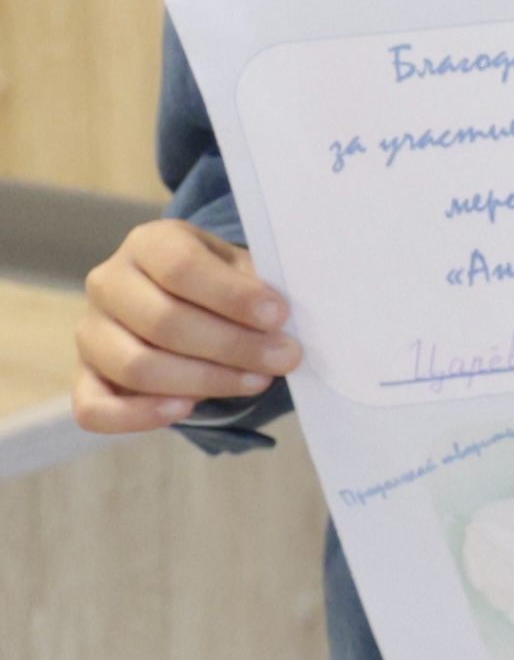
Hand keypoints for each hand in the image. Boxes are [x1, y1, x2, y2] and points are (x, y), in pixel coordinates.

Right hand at [71, 217, 291, 432]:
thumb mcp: (242, 270)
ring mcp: (90, 332)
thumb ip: (256, 289)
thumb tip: (278, 323)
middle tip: (283, 358)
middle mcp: (109, 283)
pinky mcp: (84, 377)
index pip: (182, 267)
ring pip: (136, 366)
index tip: (277, 316)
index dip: (232, 296)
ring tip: (255, 381)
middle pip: (163, 321)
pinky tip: (186, 410)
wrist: (188, 305)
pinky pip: (95, 409)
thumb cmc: (220, 286)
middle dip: (232, 346)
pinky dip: (139, 415)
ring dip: (204, 381)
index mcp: (149, 244)